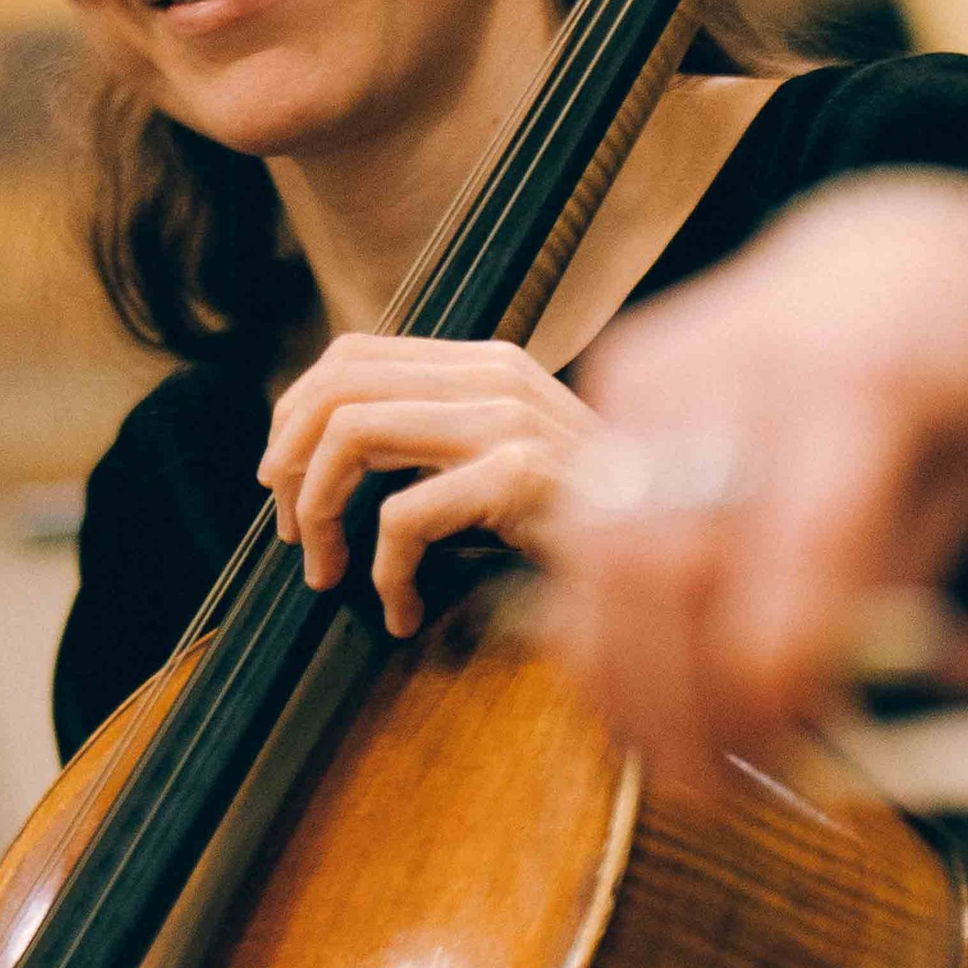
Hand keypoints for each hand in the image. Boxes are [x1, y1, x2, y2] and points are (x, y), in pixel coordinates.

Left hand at [259, 333, 603, 637]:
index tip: (284, 482)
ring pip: (351, 434)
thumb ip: (440, 442)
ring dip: (318, 514)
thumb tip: (331, 457)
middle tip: (291, 533)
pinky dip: (383, 573)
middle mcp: (496, 376)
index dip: (294, 417)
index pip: (350, 355)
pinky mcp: (522, 478)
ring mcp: (511, 422)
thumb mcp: (506, 465)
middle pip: (336, 384)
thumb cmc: (588, 531)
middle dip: (289, 463)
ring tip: (329, 571)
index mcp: (486, 364)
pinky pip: (402, 515)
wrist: (683, 561)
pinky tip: (404, 612)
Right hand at [543, 173, 967, 785]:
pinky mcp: (621, 370)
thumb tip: (803, 717)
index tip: (783, 762)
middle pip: (672, 561)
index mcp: (866, 387)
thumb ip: (884, 596)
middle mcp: (748, 364)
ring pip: (603, 549)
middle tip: (706, 791)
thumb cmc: (961, 388)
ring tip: (658, 758)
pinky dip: (597, 614)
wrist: (910, 252)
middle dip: (678, 698)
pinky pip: (585, 517)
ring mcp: (669, 361)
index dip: (775, 677)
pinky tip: (629, 682)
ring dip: (620, 674)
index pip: (797, 554)